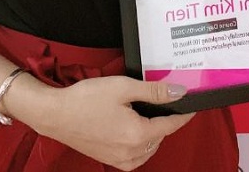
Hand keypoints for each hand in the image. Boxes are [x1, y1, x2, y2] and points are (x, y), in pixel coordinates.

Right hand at [35, 76, 194, 170]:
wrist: (56, 114)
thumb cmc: (86, 99)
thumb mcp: (123, 87)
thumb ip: (154, 91)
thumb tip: (179, 92)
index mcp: (137, 135)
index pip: (170, 125)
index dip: (183, 114)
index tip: (192, 106)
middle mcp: (131, 153)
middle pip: (160, 136)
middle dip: (164, 119)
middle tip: (162, 100)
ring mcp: (120, 160)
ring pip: (149, 147)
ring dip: (152, 131)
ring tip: (146, 111)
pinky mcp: (110, 160)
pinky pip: (136, 155)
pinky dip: (141, 142)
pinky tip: (133, 126)